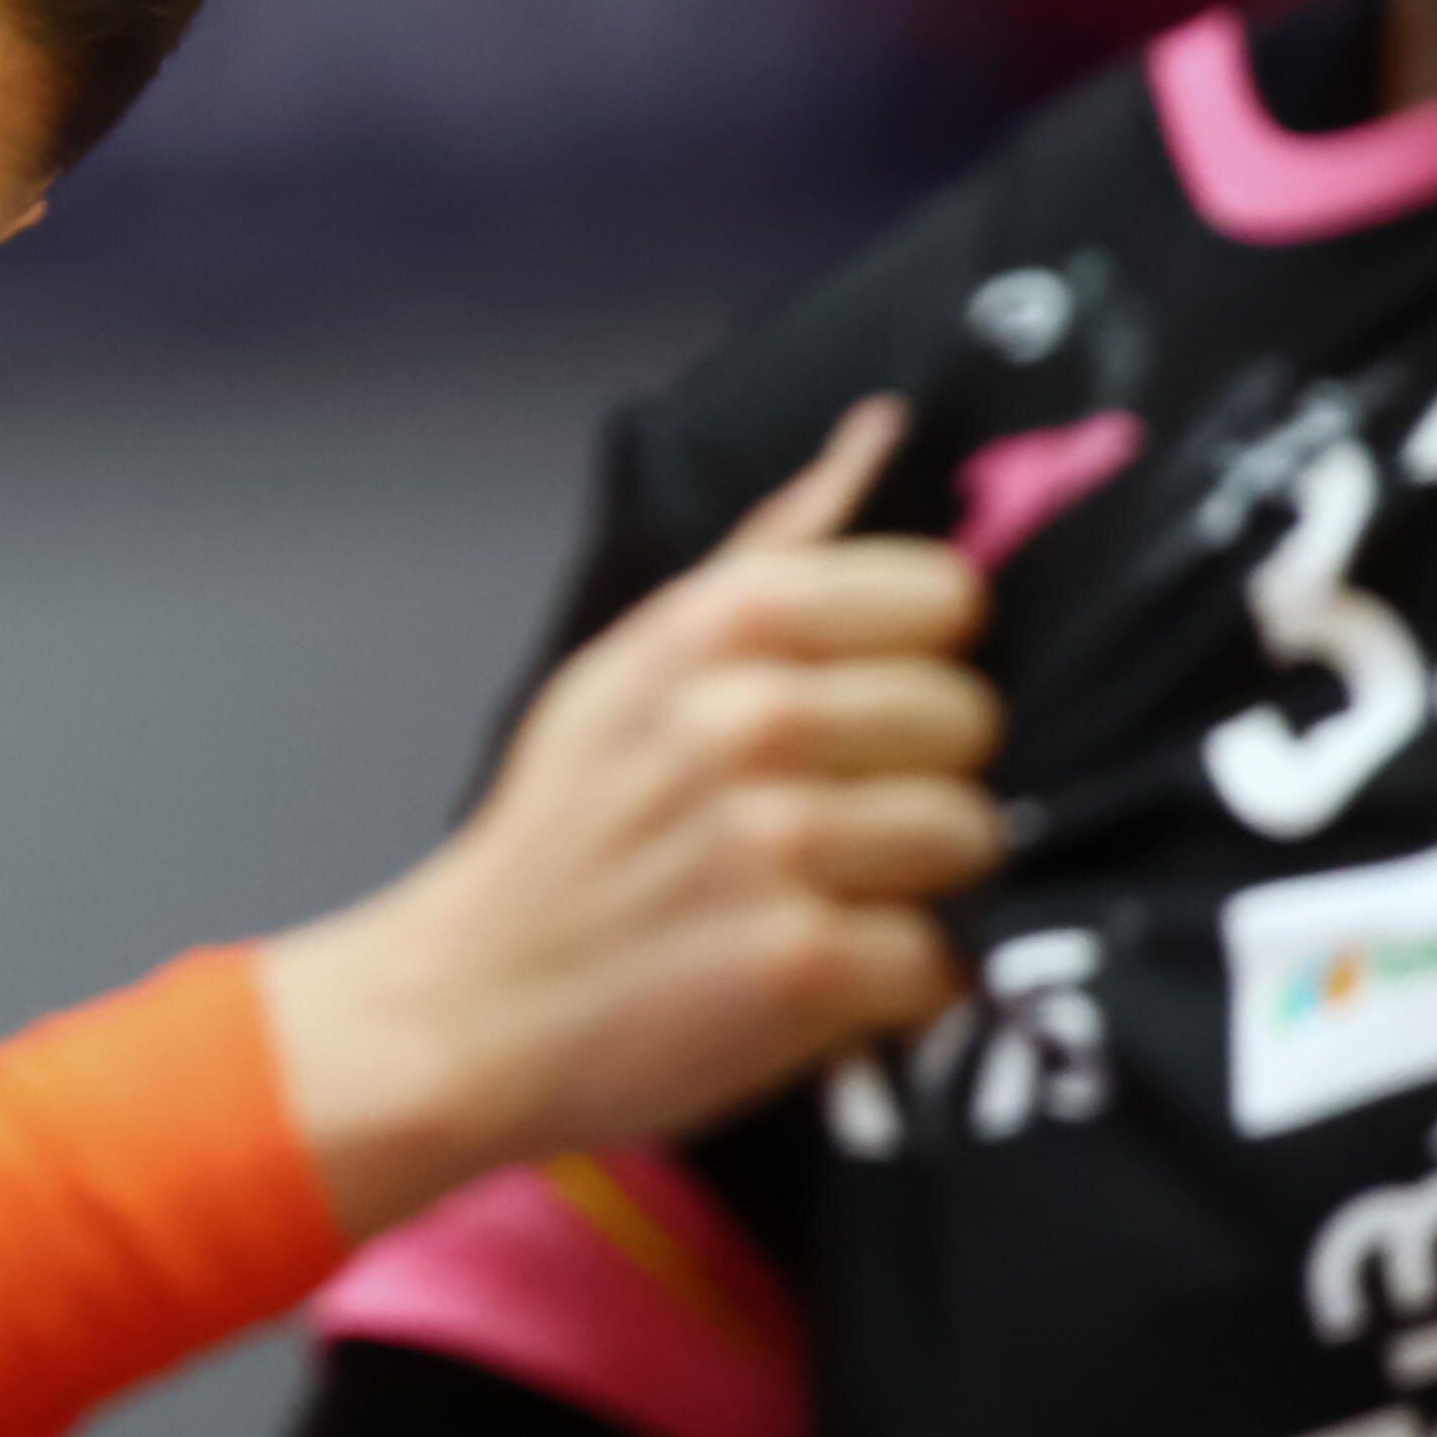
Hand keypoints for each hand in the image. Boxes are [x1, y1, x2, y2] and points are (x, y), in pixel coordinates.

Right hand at [262, 397, 1003, 1234]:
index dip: (916, 662)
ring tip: (823, 901)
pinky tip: (814, 976)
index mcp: (719, 624)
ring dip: (916, 887)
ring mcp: (777, 844)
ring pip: (973, 838)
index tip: (855, 714)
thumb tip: (881, 427)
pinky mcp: (801, 967)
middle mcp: (751, 719)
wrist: (463, 1010)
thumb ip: (772, 549)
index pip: (946, 595)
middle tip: (830, 826)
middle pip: (970, 721)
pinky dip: (891, 986)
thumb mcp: (634, 663)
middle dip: (918, 780)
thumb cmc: (561, 835)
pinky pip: (942, 957)